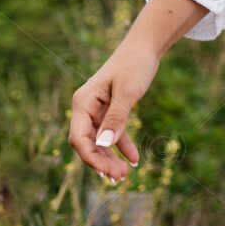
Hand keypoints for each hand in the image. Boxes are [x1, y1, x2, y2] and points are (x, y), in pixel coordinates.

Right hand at [69, 40, 159, 180]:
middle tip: (120, 178)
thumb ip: (116, 118)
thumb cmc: (135, 65)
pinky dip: (122, 146)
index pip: (79, 137)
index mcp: (83, 102)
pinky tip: (134, 160)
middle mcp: (86, 108)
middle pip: (88, 142)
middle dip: (101, 162)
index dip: (90, 157)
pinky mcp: (110, 110)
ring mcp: (97, 110)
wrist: (145, 47)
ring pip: (100, 141)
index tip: (106, 173)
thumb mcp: (128, 92)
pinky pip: (113, 133)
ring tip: (125, 175)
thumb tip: (103, 145)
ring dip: (110, 158)